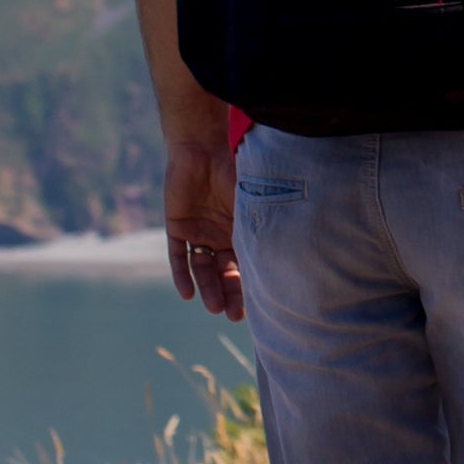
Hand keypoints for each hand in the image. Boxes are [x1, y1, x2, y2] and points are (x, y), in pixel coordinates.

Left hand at [161, 119, 242, 323]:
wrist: (201, 148)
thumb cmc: (233, 171)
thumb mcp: (252, 203)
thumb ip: (260, 226)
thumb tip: (286, 257)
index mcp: (240, 230)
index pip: (245, 264)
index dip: (250, 285)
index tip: (257, 307)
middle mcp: (219, 235)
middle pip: (224, 272)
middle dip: (230, 293)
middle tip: (234, 315)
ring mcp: (198, 232)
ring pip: (202, 268)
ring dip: (207, 288)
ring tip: (213, 307)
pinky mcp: (177, 227)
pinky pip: (178, 256)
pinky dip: (182, 274)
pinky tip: (187, 294)